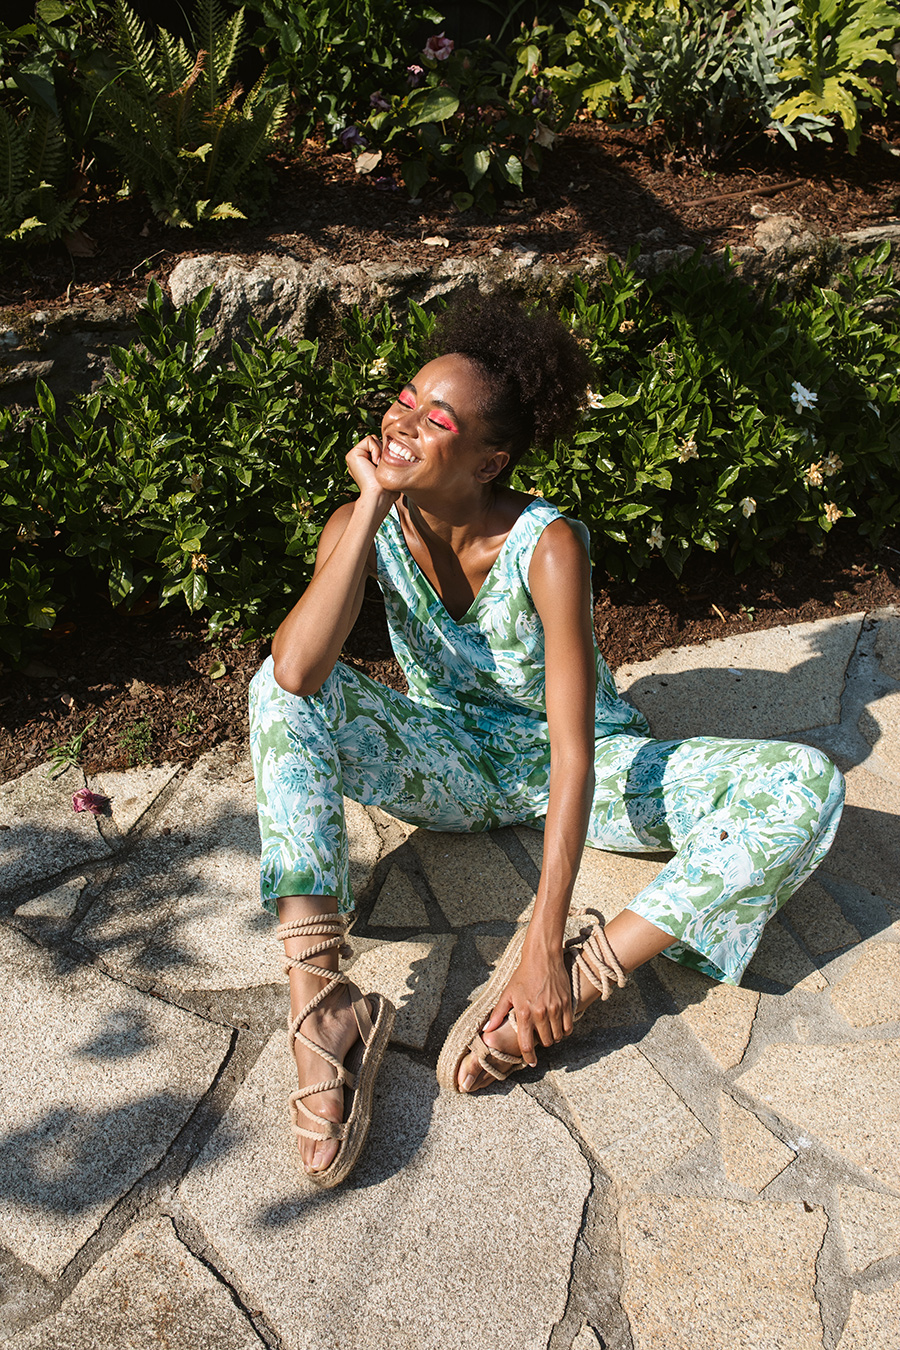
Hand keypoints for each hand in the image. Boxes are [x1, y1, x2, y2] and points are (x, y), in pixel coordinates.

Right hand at [346, 433, 397, 508]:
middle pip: (376, 440)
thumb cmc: (388, 489)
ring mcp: (354, 457)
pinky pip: (369, 439)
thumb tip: (399, 448)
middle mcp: (358, 459)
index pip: (380, 446)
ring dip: (380, 452)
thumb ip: (390, 458)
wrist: (379, 496)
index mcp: (366, 463)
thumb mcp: (391, 471)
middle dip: (383, 451)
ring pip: (373, 438)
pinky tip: (374, 463)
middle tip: (381, 467)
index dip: (387, 453)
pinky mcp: (352, 455)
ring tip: (378, 466)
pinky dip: (376, 450)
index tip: (386, 468)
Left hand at [482, 939, 572, 1066]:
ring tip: (548, 1031)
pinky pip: (568, 1027)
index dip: (529, 1056)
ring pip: (557, 1036)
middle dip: (541, 1043)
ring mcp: (555, 1008)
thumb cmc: (523, 975)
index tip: (531, 1061)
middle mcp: (540, 1013)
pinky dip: (564, 1030)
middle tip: (538, 1037)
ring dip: (553, 1037)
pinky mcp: (566, 1003)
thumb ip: (498, 1014)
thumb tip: (486, 1031)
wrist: (542, 958)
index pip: (526, 1044)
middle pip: (545, 1042)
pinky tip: (559, 1026)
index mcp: (524, 1012)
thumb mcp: (508, 993)